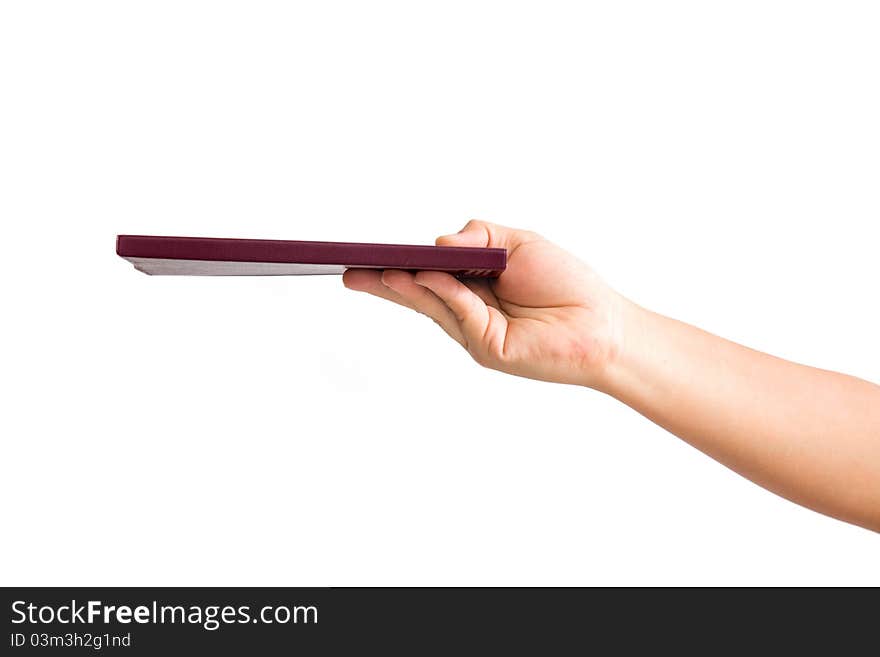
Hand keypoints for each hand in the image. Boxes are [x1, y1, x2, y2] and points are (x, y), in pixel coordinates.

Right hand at [342, 220, 627, 388]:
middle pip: (418, 294)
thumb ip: (478, 234)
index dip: (399, 266)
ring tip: (375, 270)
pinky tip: (425, 274)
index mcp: (474, 286)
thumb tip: (439, 241)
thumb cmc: (566, 283)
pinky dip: (444, 291)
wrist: (602, 324)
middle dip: (383, 283)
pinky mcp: (487, 348)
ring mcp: (475, 332)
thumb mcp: (519, 243)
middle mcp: (469, 311)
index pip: (428, 275)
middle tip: (349, 271)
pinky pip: (460, 312)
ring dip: (404, 285)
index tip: (368, 257)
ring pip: (432, 304)